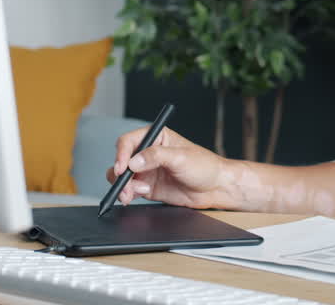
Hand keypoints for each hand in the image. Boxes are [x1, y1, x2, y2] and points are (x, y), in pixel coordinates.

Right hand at [105, 126, 235, 209]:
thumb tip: (134, 161)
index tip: (122, 167)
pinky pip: (130, 190)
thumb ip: (156, 156)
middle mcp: (149, 153)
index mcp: (156, 137)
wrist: (215, 188)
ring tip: (131, 194)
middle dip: (120, 174)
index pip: (129, 141)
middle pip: (122, 160)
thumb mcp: (181, 157)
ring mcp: (147, 171)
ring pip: (123, 177)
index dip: (121, 154)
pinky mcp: (148, 187)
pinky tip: (133, 197)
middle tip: (125, 185)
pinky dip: (127, 194)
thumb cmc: (205, 166)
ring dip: (123, 186)